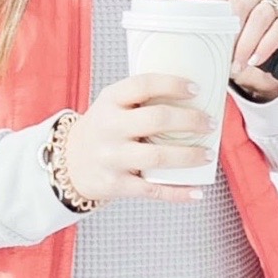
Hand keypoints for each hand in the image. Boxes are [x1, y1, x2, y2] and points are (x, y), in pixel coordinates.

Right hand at [57, 71, 211, 204]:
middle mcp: (109, 127)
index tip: (196, 89)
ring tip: (209, 154)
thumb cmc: (104, 129)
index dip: (172, 85)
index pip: (143, 85)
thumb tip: (192, 100)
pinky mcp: (115, 185)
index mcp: (109, 101)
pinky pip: (152, 190)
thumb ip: (141, 100)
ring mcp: (111, 158)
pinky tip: (198, 191)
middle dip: (190, 121)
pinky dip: (178, 192)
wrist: (67, 163)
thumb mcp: (112, 106)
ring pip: (158, 157)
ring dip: (190, 156)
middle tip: (209, 124)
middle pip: (157, 120)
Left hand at [207, 0, 277, 96]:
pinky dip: (266, 46)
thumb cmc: (239, 32)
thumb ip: (196, 3)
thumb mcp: (216, 20)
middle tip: (223, 55)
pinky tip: (255, 60)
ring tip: (237, 65)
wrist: (270, 56)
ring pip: (262, 15)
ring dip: (247, 43)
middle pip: (243, 1)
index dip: (214, 14)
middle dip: (231, 32)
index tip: (208, 35)